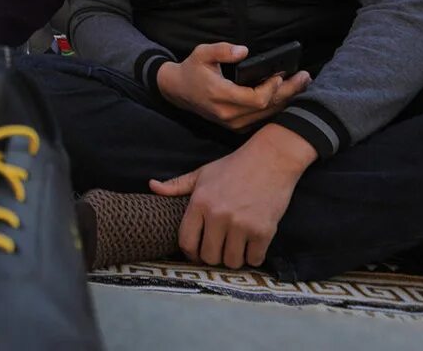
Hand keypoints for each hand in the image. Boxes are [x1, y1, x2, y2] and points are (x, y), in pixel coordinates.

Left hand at [150, 124, 315, 268]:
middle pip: (209, 256)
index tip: (196, 252)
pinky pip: (254, 259)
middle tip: (218, 249)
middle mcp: (218, 216)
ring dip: (232, 259)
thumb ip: (177, 185)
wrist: (271, 159)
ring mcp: (241, 225)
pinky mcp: (263, 231)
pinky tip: (251, 246)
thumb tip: (152, 186)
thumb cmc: (234, 166)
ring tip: (234, 248)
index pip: (186, 241)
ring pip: (231, 262)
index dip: (189, 252)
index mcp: (200, 203)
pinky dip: (253, 257)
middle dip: (212, 257)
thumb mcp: (202, 173)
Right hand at [155, 43, 310, 131]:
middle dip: (288, 92)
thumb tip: (244, 51)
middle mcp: (228, 114)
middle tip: (304, 77)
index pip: (256, 99)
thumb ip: (222, 50)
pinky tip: (287, 96)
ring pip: (267, 116)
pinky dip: (275, 108)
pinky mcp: (235, 126)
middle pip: (267, 109)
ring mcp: (232, 123)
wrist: (178, 91)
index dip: (271, 88)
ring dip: (286, 101)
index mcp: (220, 96)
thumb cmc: (192, 70)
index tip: (280, 74)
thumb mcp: (201, 53)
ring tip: (301, 85)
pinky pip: (261, 120)